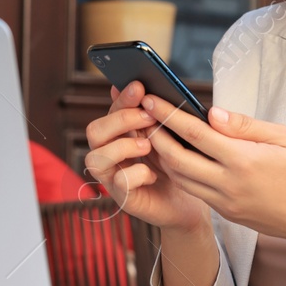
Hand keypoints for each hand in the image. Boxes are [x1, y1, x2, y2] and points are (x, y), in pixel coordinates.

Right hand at [83, 81, 210, 233]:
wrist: (191, 200)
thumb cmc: (179, 164)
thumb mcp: (170, 135)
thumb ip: (155, 114)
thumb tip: (139, 84)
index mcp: (120, 135)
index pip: (109, 111)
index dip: (122, 99)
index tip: (140, 87)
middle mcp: (109, 154)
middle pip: (93, 132)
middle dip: (120, 120)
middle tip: (149, 117)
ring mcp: (113, 177)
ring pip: (95, 158)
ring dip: (122, 147)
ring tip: (149, 146)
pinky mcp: (123, 197)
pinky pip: (118, 182)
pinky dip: (136, 174)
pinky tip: (152, 175)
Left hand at [139, 97, 285, 245]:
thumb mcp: (284, 138)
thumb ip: (245, 126)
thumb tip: (212, 113)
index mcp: (244, 161)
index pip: (195, 134)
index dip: (168, 115)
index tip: (151, 99)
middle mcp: (229, 185)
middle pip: (176, 160)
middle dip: (156, 136)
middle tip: (146, 116)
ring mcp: (226, 203)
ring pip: (181, 179)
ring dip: (165, 157)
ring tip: (158, 135)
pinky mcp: (227, 214)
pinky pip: (196, 191)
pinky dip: (182, 173)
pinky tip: (180, 157)